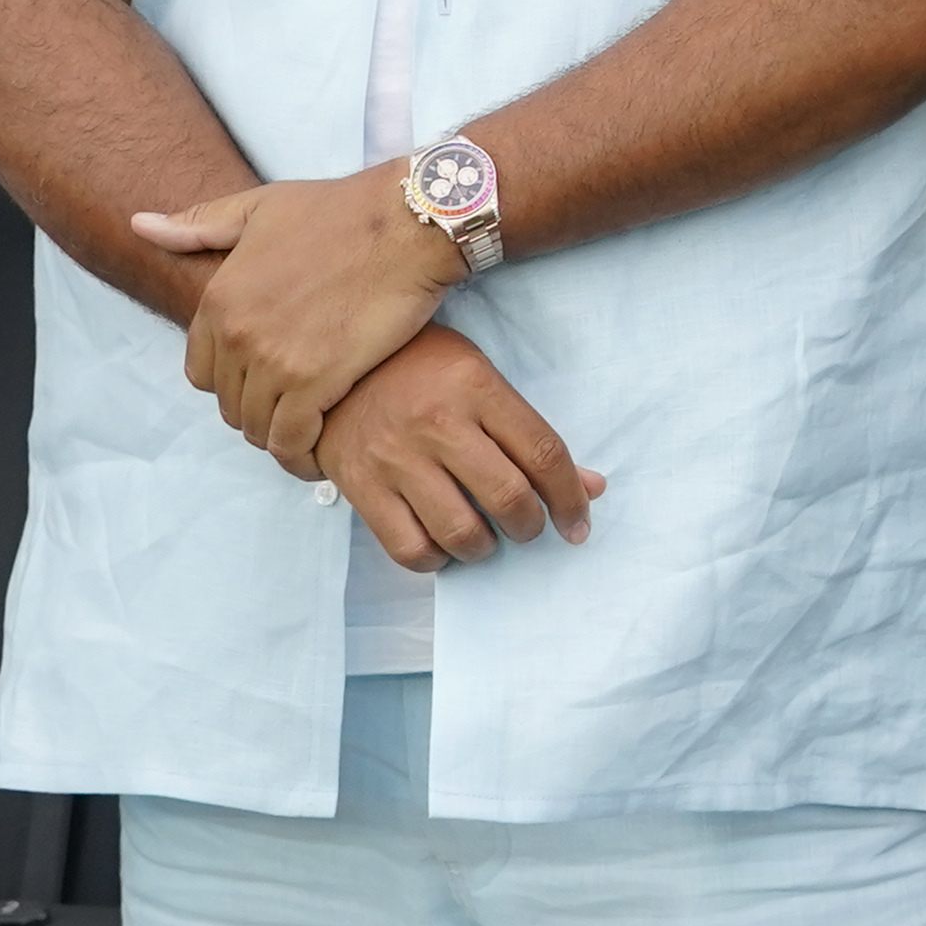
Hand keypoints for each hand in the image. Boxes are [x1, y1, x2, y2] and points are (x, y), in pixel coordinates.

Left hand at [136, 173, 459, 471]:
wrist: (408, 220)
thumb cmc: (343, 210)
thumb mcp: (261, 207)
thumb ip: (200, 225)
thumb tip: (140, 225)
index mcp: (219, 299)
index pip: (201, 372)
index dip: (232, 382)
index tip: (265, 381)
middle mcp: (237, 334)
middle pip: (230, 404)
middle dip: (258, 410)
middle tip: (293, 408)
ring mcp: (274, 360)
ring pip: (258, 426)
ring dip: (280, 435)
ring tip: (309, 431)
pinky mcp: (317, 380)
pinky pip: (291, 438)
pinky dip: (301, 454)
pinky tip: (317, 452)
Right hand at [316, 326, 601, 572]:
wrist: (332, 365)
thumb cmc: (421, 369)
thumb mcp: (482, 378)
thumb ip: (530, 433)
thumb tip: (592, 487)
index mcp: (477, 387)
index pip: (544, 453)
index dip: (572, 498)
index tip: (579, 523)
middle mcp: (437, 423)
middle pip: (508, 496)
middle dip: (531, 526)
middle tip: (528, 527)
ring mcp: (395, 458)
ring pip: (460, 531)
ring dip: (486, 548)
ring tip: (487, 538)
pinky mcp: (360, 486)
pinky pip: (408, 548)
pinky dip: (436, 560)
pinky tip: (443, 546)